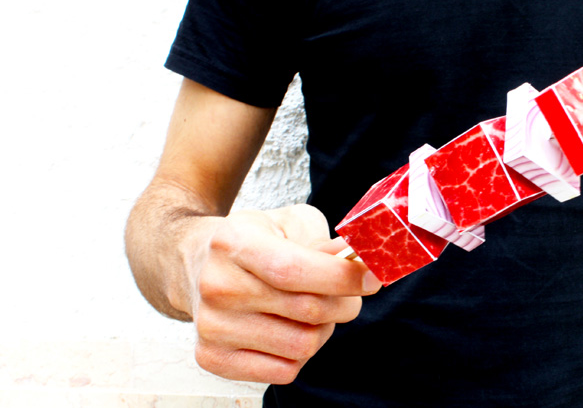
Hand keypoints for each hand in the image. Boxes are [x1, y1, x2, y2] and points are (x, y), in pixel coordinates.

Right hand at [187, 204, 380, 383]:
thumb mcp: (289, 223)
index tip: (373, 278)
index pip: (294, 269)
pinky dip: (300, 353)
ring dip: (323, 329)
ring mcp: (211, 325)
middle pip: (306, 309)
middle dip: (344, 302)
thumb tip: (355, 262)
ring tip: (313, 310)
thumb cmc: (254, 241)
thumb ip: (325, 241)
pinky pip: (284, 371)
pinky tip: (289, 329)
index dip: (342, 278)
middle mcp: (217, 285)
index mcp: (233, 242)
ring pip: (302, 345)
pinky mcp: (212, 357)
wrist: (199, 264)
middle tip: (349, 293)